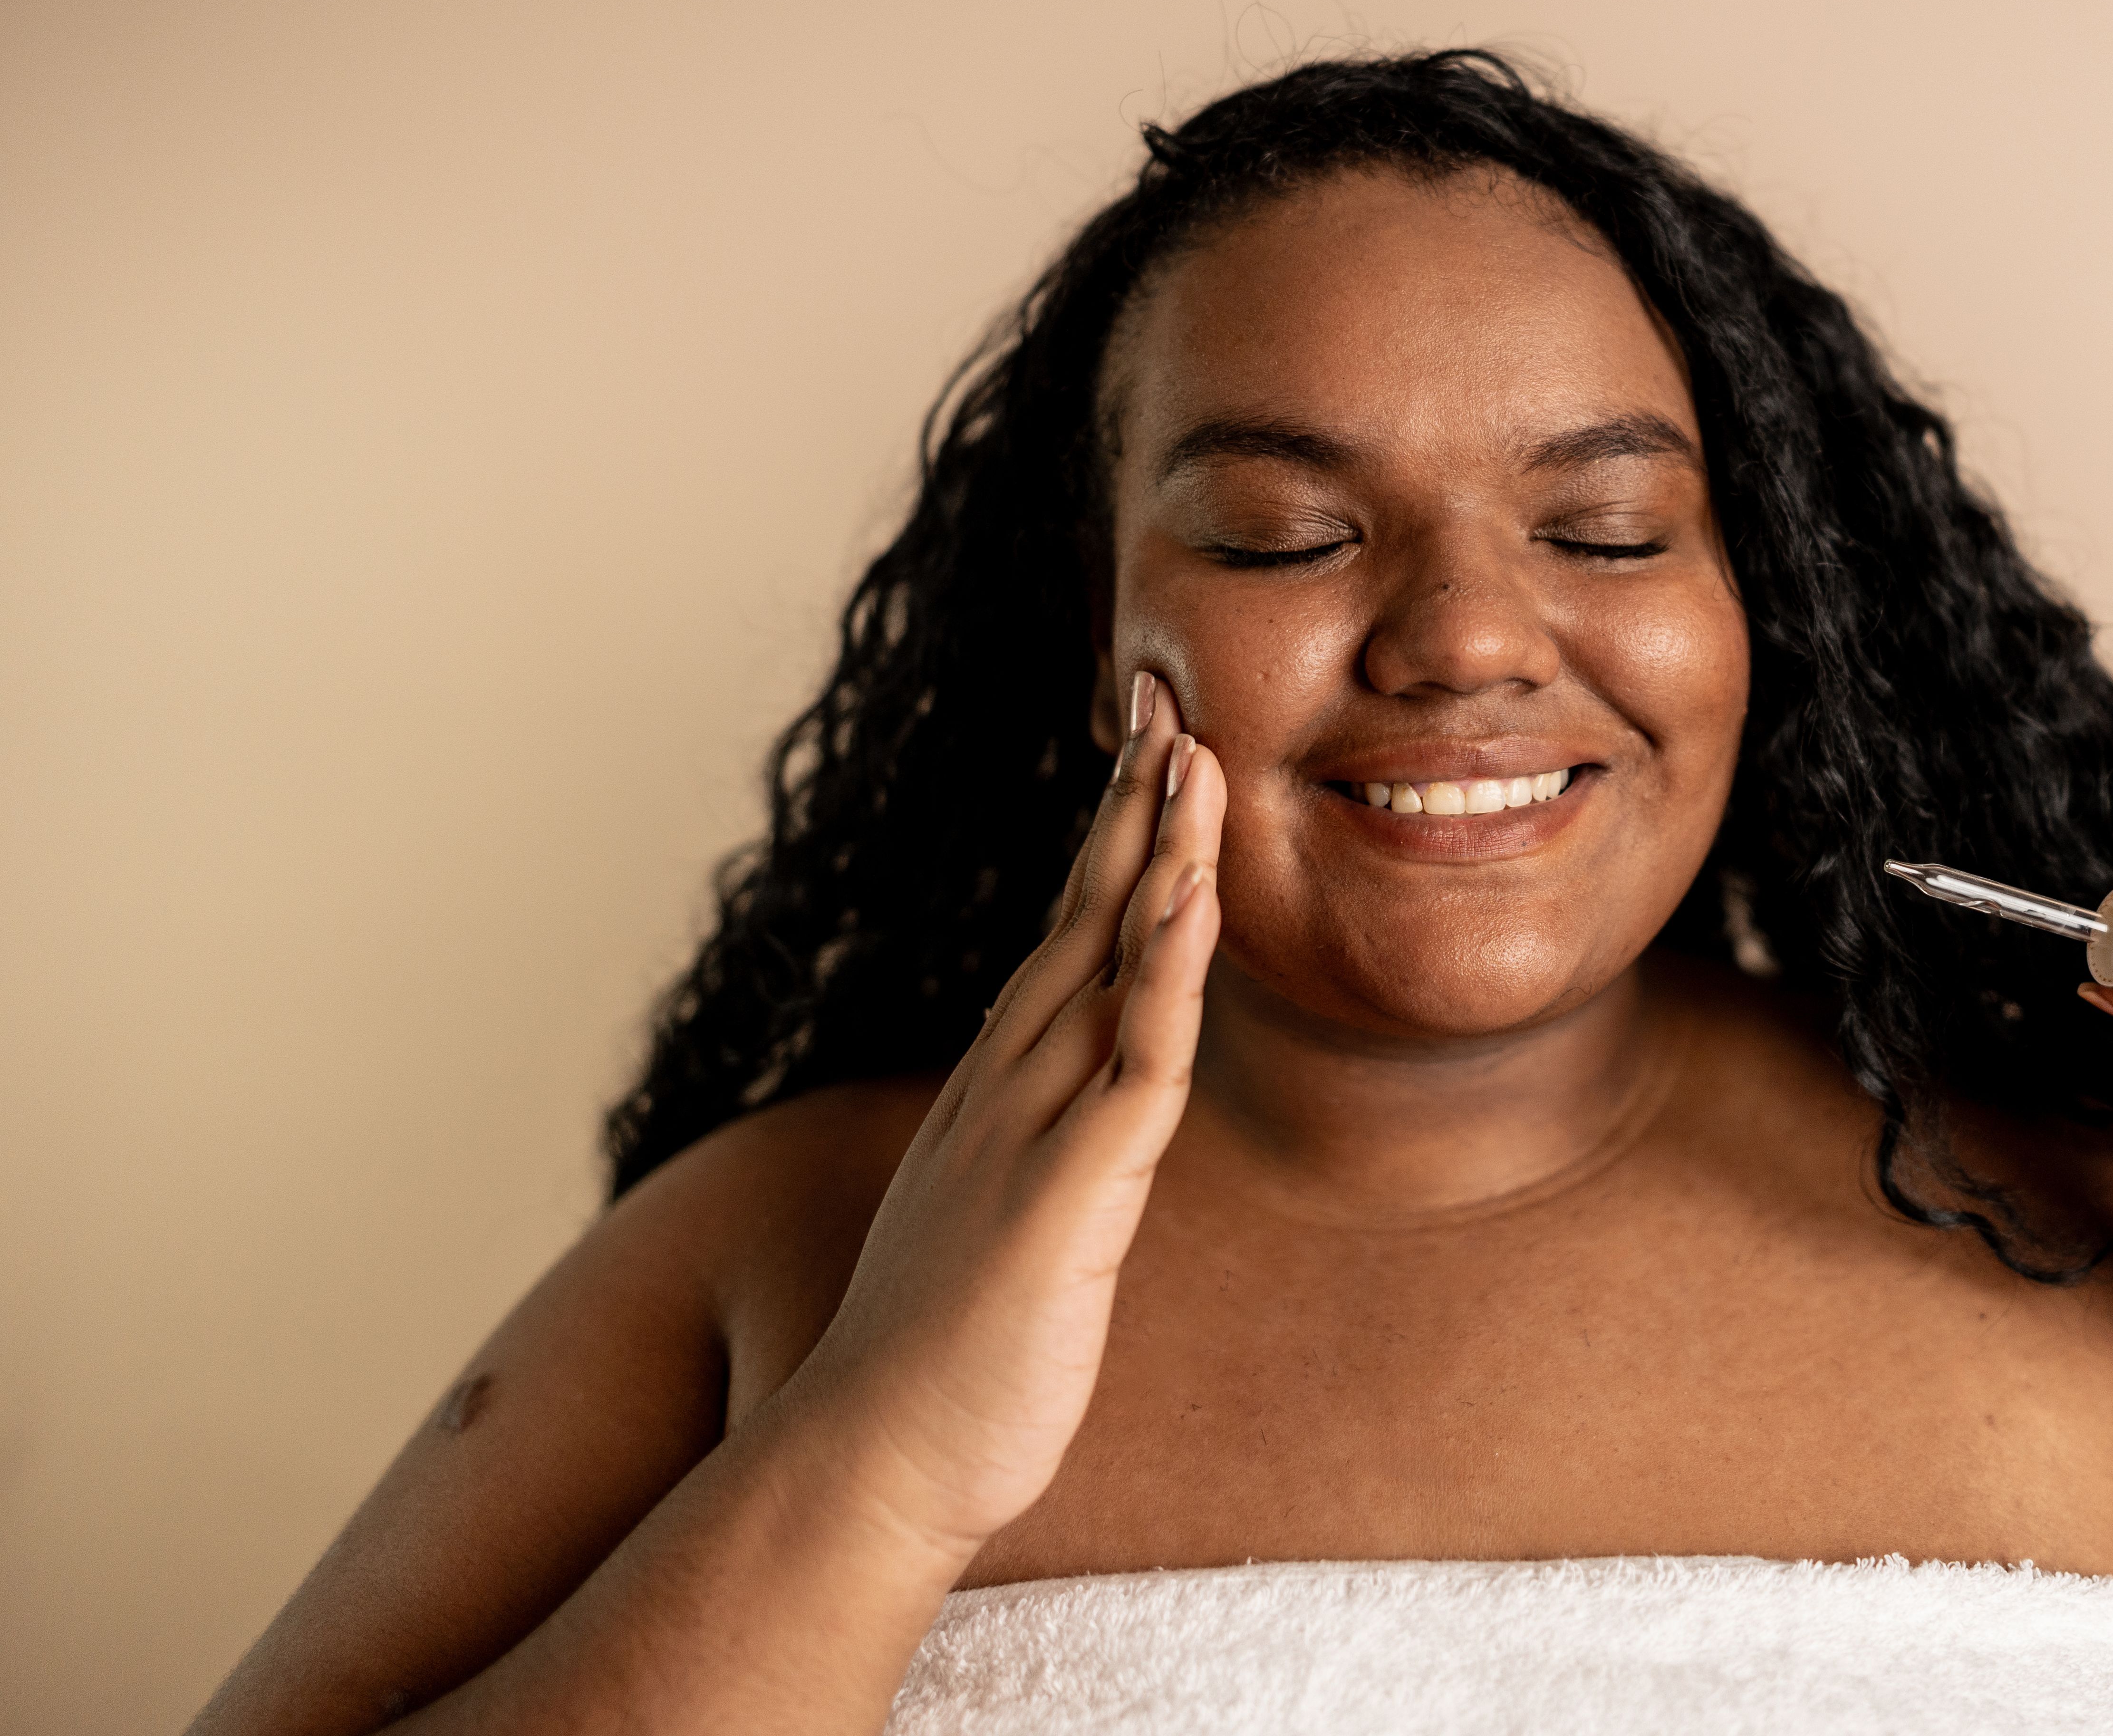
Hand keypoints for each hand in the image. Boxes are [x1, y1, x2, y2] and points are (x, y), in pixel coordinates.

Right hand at [776, 672, 1221, 1556]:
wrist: (869, 1468)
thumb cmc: (941, 1365)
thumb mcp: (1000, 1226)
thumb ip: (1033, 1158)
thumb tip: (1071, 1124)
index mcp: (997, 1096)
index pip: (1063, 939)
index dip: (1107, 840)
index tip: (1145, 748)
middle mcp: (1006, 1091)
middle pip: (1080, 918)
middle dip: (1127, 804)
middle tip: (1164, 696)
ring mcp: (1027, 1135)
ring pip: (1105, 966)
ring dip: (1151, 856)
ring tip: (1191, 753)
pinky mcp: (1063, 1198)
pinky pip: (1132, 1063)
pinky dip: (1162, 973)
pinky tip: (1190, 901)